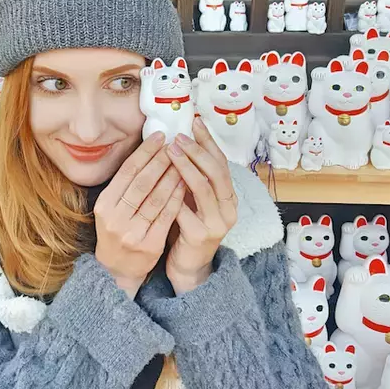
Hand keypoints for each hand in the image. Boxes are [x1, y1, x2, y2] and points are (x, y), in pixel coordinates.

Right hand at [94, 132, 184, 298]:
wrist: (117, 270)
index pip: (126, 172)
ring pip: (157, 198)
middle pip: (142, 183)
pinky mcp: (150, 245)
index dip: (144, 152)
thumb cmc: (117, 232)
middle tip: (176, 144)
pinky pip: (167, 216)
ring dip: (172, 176)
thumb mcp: (111, 208)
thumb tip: (147, 151)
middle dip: (161, 160)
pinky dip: (177, 198)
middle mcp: (115, 218)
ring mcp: (132, 233)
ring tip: (184, 160)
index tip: (159, 136)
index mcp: (104, 205)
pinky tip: (185, 184)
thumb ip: (125, 185)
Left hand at [165, 118, 237, 294]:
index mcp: (228, 196)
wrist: (188, 266)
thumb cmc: (187, 227)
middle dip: (197, 151)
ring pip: (203, 188)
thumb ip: (191, 179)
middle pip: (216, 172)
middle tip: (179, 136)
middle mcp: (228, 208)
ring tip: (170, 151)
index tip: (195, 122)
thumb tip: (179, 144)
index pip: (221, 162)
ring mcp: (217, 223)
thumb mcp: (193, 200)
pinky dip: (175, 195)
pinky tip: (162, 182)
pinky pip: (186, 211)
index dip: (209, 141)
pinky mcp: (201, 236)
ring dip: (186, 166)